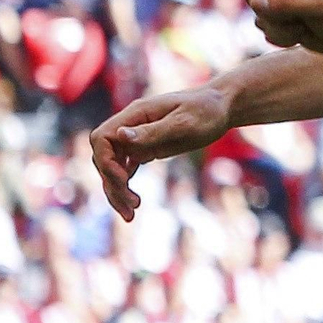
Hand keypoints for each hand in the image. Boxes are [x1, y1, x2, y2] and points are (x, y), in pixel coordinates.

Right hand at [91, 86, 231, 220]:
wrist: (221, 108)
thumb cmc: (206, 111)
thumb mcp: (184, 122)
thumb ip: (153, 131)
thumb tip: (121, 136)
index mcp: (135, 114)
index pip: (101, 138)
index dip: (106, 161)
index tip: (124, 179)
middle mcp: (130, 127)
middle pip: (104, 157)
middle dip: (112, 183)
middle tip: (132, 206)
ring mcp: (137, 139)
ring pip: (113, 167)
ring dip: (116, 190)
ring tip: (130, 215)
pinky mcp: (146, 149)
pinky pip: (126, 169)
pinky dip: (125, 187)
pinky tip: (133, 204)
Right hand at [218, 0, 322, 57]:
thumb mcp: (319, 10)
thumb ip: (287, 6)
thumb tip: (254, 3)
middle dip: (269, 12)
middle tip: (298, 20)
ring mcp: (281, 5)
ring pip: (258, 18)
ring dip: (280, 29)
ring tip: (305, 29)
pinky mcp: (282, 23)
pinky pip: (266, 32)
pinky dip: (282, 38)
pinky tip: (302, 37)